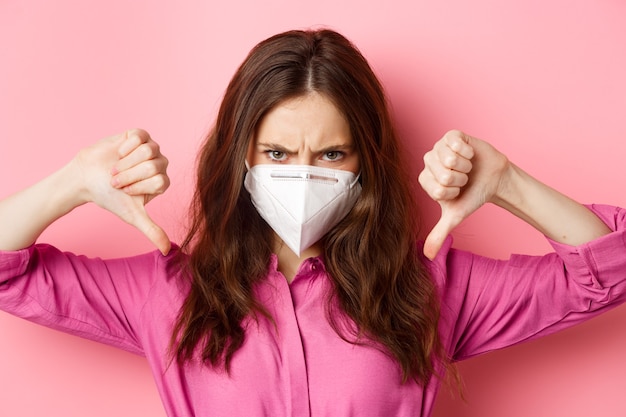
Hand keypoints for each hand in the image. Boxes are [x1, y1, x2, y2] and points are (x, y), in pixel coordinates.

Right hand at [73, 129, 170, 254]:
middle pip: (153, 166)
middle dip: (129, 175)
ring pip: (147, 151)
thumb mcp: (132, 215)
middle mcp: (160, 164)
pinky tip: (118, 153)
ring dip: (125, 163)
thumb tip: (168, 252)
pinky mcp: (139, 135)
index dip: (138, 186)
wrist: (86, 178)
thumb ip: (152, 231)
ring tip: (115, 168)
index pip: (159, 181)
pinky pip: (138, 137)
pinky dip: (124, 147)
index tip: (125, 191)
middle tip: (116, 180)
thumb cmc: (110, 197)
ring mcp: (150, 148)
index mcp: (162, 182)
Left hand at [418, 130, 509, 258]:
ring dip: (466, 166)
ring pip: (450, 158)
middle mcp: (428, 162)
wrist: (493, 179)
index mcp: (425, 180)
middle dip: (461, 179)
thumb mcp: (455, 216)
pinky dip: (468, 152)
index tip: (458, 190)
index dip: (454, 192)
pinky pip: (457, 143)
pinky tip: (469, 155)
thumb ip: (439, 234)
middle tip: (464, 178)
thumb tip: (427, 257)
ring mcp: (439, 146)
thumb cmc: (472, 196)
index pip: (437, 188)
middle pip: (444, 173)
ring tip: (467, 167)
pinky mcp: (452, 136)